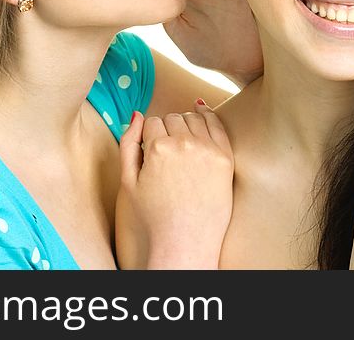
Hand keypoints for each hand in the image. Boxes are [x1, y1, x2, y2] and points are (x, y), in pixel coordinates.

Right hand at [115, 100, 233, 268]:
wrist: (186, 243)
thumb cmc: (154, 216)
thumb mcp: (128, 181)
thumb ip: (128, 143)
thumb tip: (136, 115)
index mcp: (158, 148)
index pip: (152, 122)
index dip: (150, 134)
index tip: (151, 148)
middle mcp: (184, 144)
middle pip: (173, 118)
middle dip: (167, 129)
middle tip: (167, 149)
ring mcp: (207, 150)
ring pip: (194, 118)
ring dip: (186, 122)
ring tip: (182, 138)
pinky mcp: (225, 158)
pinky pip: (216, 125)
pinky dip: (208, 115)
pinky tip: (202, 110)